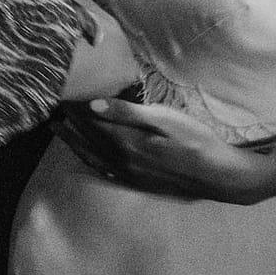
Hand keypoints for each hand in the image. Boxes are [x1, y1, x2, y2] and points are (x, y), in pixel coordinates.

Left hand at [55, 98, 269, 204]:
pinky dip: (90, 161)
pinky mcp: (139, 182)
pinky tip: (85, 157)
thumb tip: (92, 104)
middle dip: (70, 122)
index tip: (62, 92)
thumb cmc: (196, 141)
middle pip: (88, 138)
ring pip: (93, 155)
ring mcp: (129, 174)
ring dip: (74, 141)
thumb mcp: (165, 120)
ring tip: (57, 128)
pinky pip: (105, 171)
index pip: (91, 122)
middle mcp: (122, 161)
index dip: (75, 108)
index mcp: (126, 142)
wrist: (221, 176)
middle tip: (54, 105)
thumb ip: (128, 112)